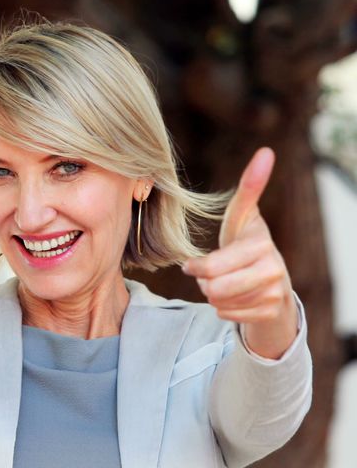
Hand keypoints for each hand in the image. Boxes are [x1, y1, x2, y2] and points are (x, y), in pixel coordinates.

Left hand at [182, 147, 297, 358]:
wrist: (273, 281)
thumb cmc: (247, 244)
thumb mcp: (243, 217)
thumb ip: (249, 188)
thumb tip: (266, 151)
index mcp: (259, 242)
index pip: (211, 267)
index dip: (196, 268)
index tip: (192, 266)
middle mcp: (273, 267)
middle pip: (213, 287)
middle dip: (205, 283)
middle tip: (213, 275)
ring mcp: (275, 291)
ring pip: (219, 302)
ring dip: (214, 296)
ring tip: (227, 283)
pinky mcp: (272, 311)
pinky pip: (228, 315)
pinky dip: (226, 310)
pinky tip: (237, 298)